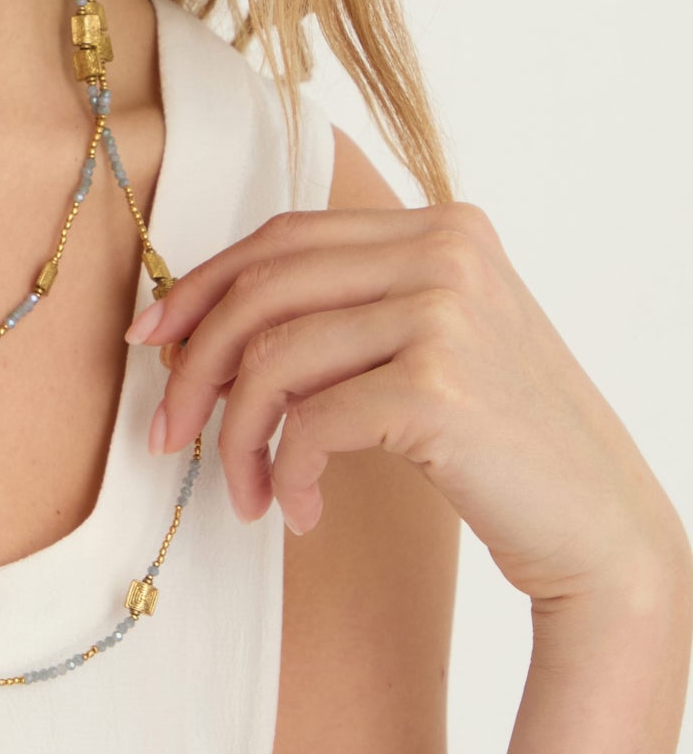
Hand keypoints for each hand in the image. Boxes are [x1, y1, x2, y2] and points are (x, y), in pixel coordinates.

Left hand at [126, 202, 688, 614]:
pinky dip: (288, 472)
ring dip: (235, 437)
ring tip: (245, 492)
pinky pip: (311, 422)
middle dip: (195, 365)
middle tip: (166, 433)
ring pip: (275, 358)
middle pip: (265, 289)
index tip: (152, 337)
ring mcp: (445, 312)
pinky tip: (299, 511)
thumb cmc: (502, 444)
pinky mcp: (437, 385)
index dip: (204, 285)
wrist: (601, 527)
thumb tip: (204, 323)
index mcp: (441, 226)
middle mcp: (446, 250)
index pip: (286, 236)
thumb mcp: (430, 346)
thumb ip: (347, 312)